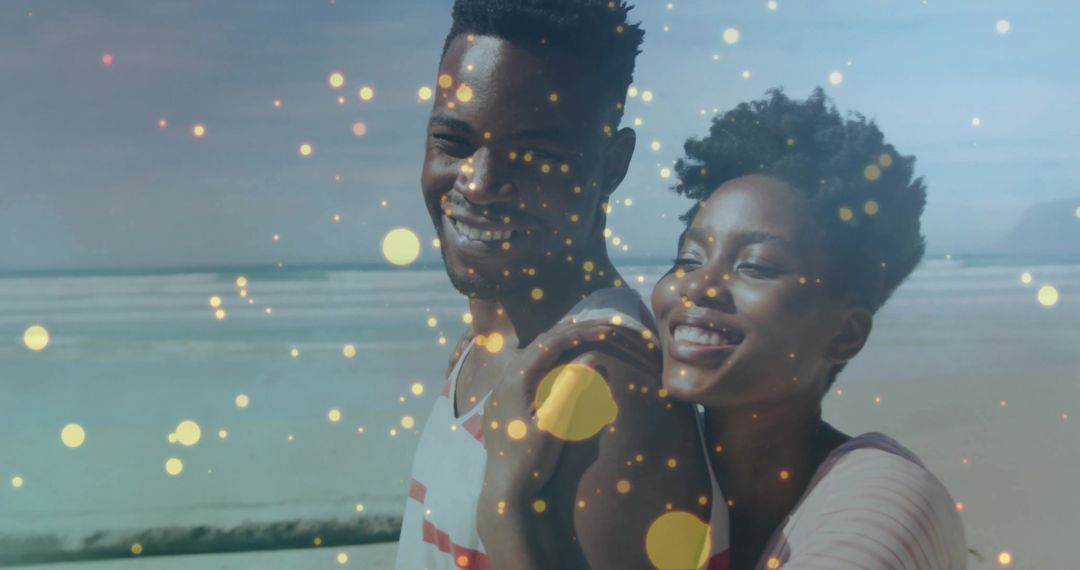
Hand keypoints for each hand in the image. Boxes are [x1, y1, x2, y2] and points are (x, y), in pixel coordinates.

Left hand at [480, 320, 660, 501]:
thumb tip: (592, 357)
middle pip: (541, 344)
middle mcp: (506, 379)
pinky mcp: (507, 402)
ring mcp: (504, 390)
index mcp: (515, 379)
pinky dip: (551, 360)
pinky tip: (563, 364)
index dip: (579, 333)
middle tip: (601, 327)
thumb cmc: (529, 461)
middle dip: (571, 332)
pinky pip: (531, 370)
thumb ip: (570, 388)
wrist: (505, 492)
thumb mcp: (554, 424)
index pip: (550, 343)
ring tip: (587, 336)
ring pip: (534, 355)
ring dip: (561, 344)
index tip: (606, 330)